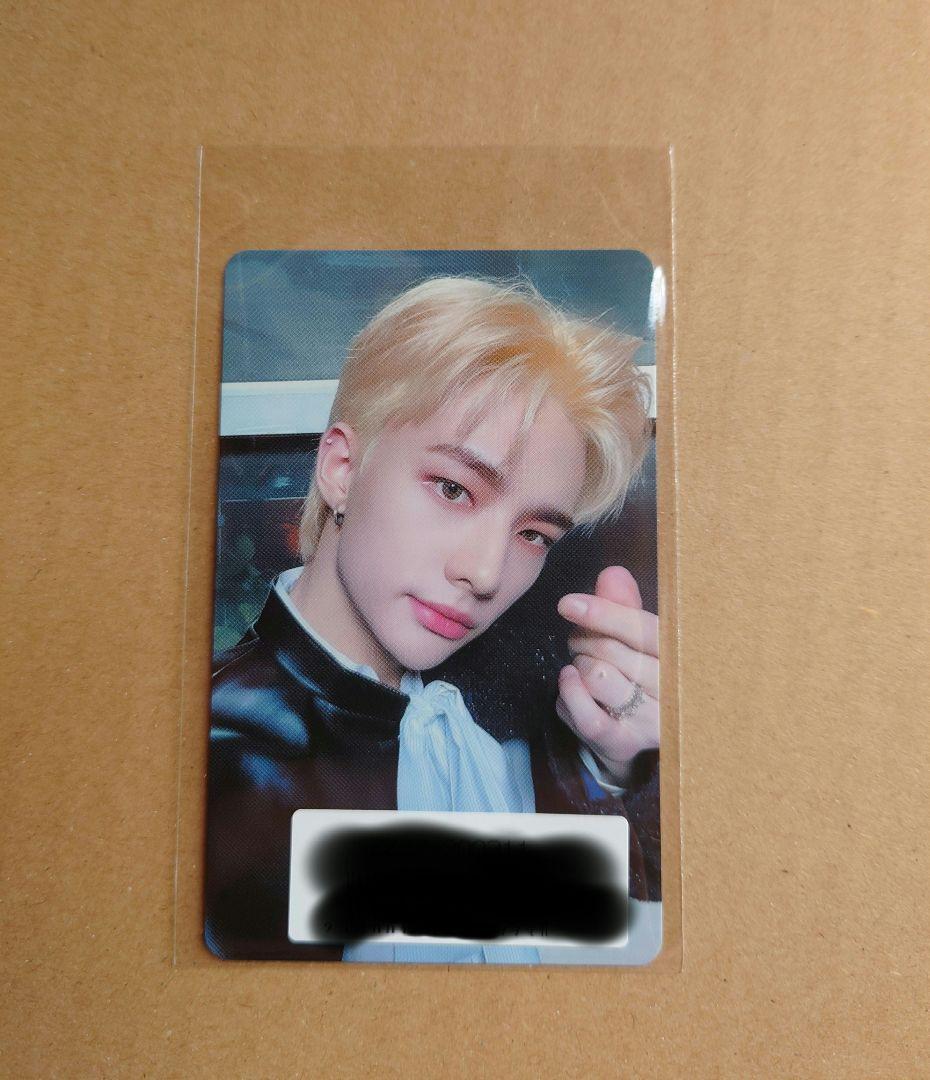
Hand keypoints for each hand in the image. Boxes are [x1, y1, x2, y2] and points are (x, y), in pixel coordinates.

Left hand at [555, 566, 659, 786]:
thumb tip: (613, 574)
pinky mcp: (625, 742)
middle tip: (579, 642)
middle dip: (584, 640)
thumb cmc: (636, 676)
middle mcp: (672, 690)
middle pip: (614, 652)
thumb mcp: (635, 639)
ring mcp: (651, 721)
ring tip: (582, 666)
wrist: (636, 735)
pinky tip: (570, 683)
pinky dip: (570, 694)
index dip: (605, 614)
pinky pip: (587, 715)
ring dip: (578, 666)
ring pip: (599, 678)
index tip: (568, 604)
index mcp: (680, 656)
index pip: (644, 630)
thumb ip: (624, 607)